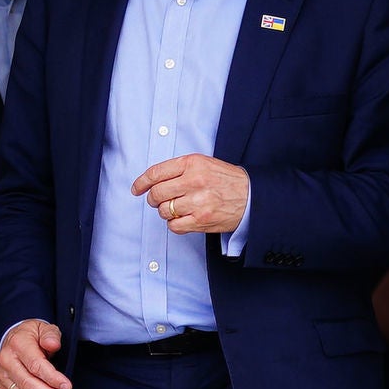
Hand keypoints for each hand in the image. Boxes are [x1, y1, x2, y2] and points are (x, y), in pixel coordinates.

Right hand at [0, 319, 71, 388]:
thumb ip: (51, 335)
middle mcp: (6, 361)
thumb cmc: (33, 336)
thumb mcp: (44, 328)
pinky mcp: (3, 388)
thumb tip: (53, 344)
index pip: (35, 365)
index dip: (52, 378)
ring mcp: (2, 377)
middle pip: (28, 384)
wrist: (13, 340)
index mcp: (18, 344)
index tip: (67, 387)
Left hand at [131, 153, 249, 240]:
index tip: (136, 189)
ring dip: (165, 212)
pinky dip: (174, 224)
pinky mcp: (202, 219)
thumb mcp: (204, 164)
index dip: (141, 182)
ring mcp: (198, 201)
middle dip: (153, 199)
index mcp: (193, 163)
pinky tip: (183, 218)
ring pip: (164, 210)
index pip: (156, 172)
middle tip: (158, 201)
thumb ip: (179, 169)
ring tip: (177, 208)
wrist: (251, 196)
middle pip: (157, 193)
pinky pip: (174, 225)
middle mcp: (195, 181)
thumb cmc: (226, 180)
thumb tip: (151, 181)